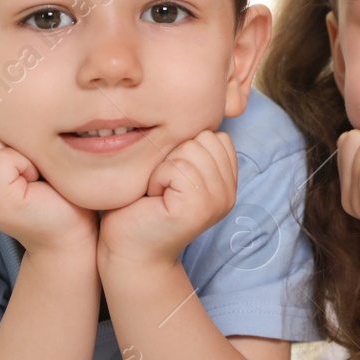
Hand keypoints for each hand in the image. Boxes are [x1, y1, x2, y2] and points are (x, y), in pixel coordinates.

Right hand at [0, 123, 96, 254]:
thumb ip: (4, 134)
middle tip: (35, 172)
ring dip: (23, 152)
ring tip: (36, 177)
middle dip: (16, 142)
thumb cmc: (58, 190)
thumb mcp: (27, 154)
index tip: (30, 164)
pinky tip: (36, 183)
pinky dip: (26, 163)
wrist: (75, 233)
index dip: (11, 136)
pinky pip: (1, 157)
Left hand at [98, 130, 237, 268]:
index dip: (184, 149)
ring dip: (163, 168)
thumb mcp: (174, 170)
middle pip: (204, 138)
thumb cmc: (141, 207)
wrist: (129, 250)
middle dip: (174, 156)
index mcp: (227, 182)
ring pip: (191, 149)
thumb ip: (191, 148)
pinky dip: (157, 178)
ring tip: (158, 192)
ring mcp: (218, 201)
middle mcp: (229, 192)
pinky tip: (154, 199)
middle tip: (163, 187)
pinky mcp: (199, 207)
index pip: (215, 135)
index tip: (170, 179)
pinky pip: (177, 166)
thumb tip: (190, 109)